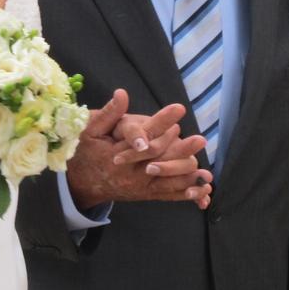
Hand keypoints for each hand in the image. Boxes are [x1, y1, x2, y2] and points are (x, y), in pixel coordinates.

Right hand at [66, 89, 212, 211]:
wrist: (81, 182)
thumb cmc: (86, 151)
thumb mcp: (90, 130)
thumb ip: (108, 114)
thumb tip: (121, 94)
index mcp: (117, 152)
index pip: (142, 134)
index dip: (161, 121)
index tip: (179, 109)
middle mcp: (129, 171)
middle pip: (159, 159)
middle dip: (181, 150)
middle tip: (200, 139)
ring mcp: (138, 185)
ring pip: (166, 181)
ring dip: (188, 176)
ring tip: (207, 172)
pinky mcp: (145, 194)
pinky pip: (166, 195)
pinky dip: (184, 194)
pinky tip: (201, 191)